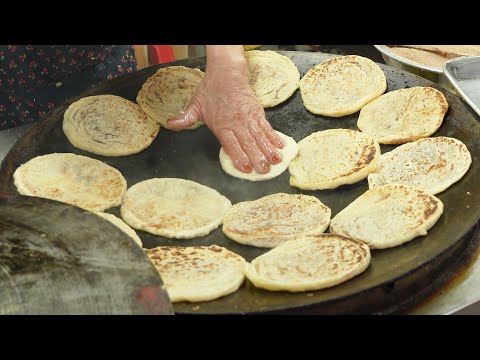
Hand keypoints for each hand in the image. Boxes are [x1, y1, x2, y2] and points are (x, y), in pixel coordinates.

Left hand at [165, 46, 284, 173]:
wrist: (226, 73)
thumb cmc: (210, 91)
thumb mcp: (194, 105)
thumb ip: (184, 118)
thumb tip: (169, 124)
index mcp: (221, 125)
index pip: (231, 144)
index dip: (239, 157)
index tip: (245, 168)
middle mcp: (236, 123)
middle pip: (248, 144)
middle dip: (257, 158)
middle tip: (264, 171)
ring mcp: (248, 118)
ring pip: (260, 137)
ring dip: (268, 150)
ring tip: (276, 161)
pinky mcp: (257, 112)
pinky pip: (267, 127)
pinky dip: (274, 137)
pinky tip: (280, 146)